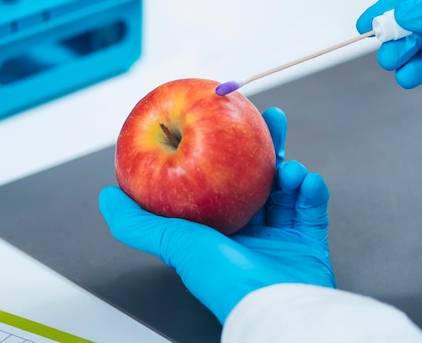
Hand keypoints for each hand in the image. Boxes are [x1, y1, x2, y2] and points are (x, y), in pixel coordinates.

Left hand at [99, 107, 335, 323]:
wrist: (270, 305)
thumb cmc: (221, 277)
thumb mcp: (170, 241)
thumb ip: (136, 221)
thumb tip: (107, 196)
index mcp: (217, 227)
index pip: (221, 178)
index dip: (225, 149)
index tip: (228, 121)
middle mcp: (247, 229)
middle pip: (257, 176)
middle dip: (265, 145)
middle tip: (270, 117)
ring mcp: (279, 235)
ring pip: (287, 188)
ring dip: (291, 168)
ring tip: (289, 164)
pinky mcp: (308, 242)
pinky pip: (314, 209)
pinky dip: (313, 192)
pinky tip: (308, 182)